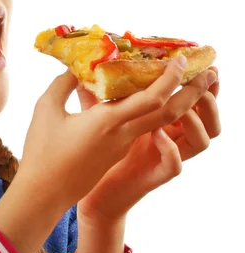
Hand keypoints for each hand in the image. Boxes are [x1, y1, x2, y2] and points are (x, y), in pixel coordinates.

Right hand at [18, 56, 210, 212]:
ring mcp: (122, 146)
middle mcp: (123, 135)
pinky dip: (156, 111)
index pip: (152, 99)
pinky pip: (143, 128)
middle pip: (169, 114)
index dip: (170, 78)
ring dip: (181, 103)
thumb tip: (76, 69)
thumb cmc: (42, 151)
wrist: (44, 192)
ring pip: (160, 122)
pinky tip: (149, 98)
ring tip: (189, 84)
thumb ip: (63, 84)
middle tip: (210, 72)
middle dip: (193, 93)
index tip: (181, 59)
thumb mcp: (46, 109)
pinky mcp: (117, 153)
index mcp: (108, 122)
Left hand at [77, 66, 219, 221]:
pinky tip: (157, 134)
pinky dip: (171, 149)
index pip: (192, 101)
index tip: (205, 65)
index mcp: (161, 121)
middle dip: (209, 98)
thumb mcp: (98, 115)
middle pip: (207, 119)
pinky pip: (175, 165)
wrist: (89, 187)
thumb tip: (85, 65)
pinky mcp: (154, 176)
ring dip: (197, 122)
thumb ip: (97, 94)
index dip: (204, 85)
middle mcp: (170, 138)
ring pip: (201, 142)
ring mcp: (165, 157)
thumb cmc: (95, 150)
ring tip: (183, 107)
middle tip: (205, 79)